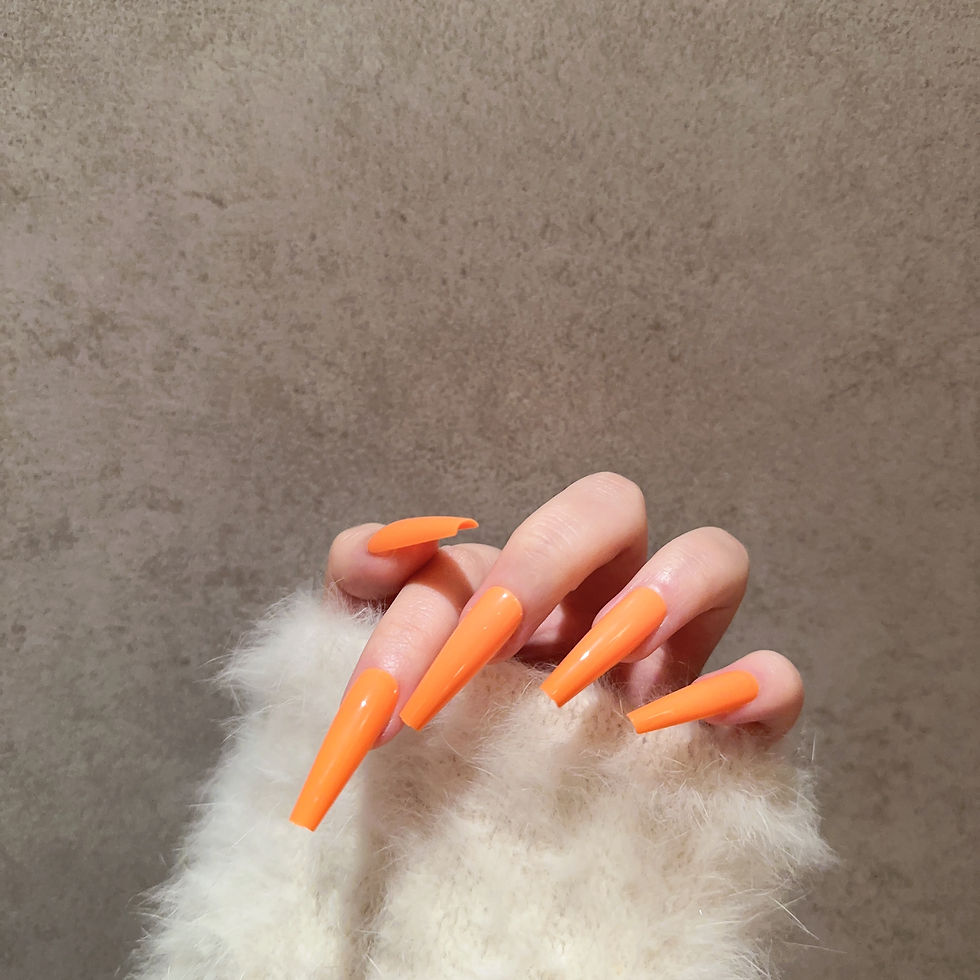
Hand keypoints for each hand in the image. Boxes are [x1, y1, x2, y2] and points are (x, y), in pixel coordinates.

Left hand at [325, 472, 802, 744]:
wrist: (489, 908)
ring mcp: (667, 662)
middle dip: (543, 561)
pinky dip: (751, 686)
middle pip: (607, 508)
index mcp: (502, 602)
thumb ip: (359, 608)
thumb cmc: (429, 785)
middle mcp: (590, 612)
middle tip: (487, 649)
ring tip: (589, 677)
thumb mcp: (378, 696)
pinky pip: (773, 681)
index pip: (468, 560)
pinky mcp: (728, 730)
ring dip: (660, 591)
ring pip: (712, 558)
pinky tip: (687, 726)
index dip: (420, 617)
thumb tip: (376, 544)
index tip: (379, 710)